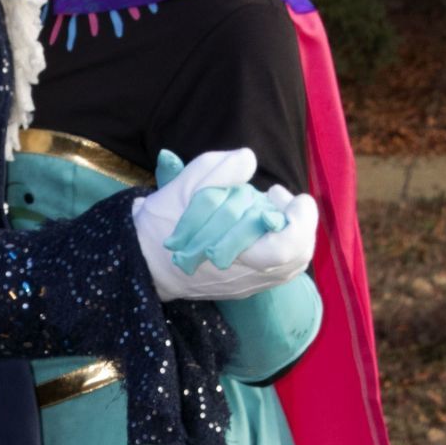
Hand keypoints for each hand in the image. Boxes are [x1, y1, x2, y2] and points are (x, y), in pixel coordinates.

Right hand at [133, 151, 316, 302]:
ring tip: (271, 206)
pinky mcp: (250, 285)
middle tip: (275, 196)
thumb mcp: (185, 185)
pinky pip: (282, 268)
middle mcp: (249, 276)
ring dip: (293, 230)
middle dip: (299, 220)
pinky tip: (264, 222)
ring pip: (294, 262)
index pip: (285, 248)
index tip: (276, 191)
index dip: (296, 219)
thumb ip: (219, 168)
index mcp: (235, 256)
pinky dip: (283, 242)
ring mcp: (252, 284)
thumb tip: (249, 159)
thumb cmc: (165, 221)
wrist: (147, 259)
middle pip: (298, 256)